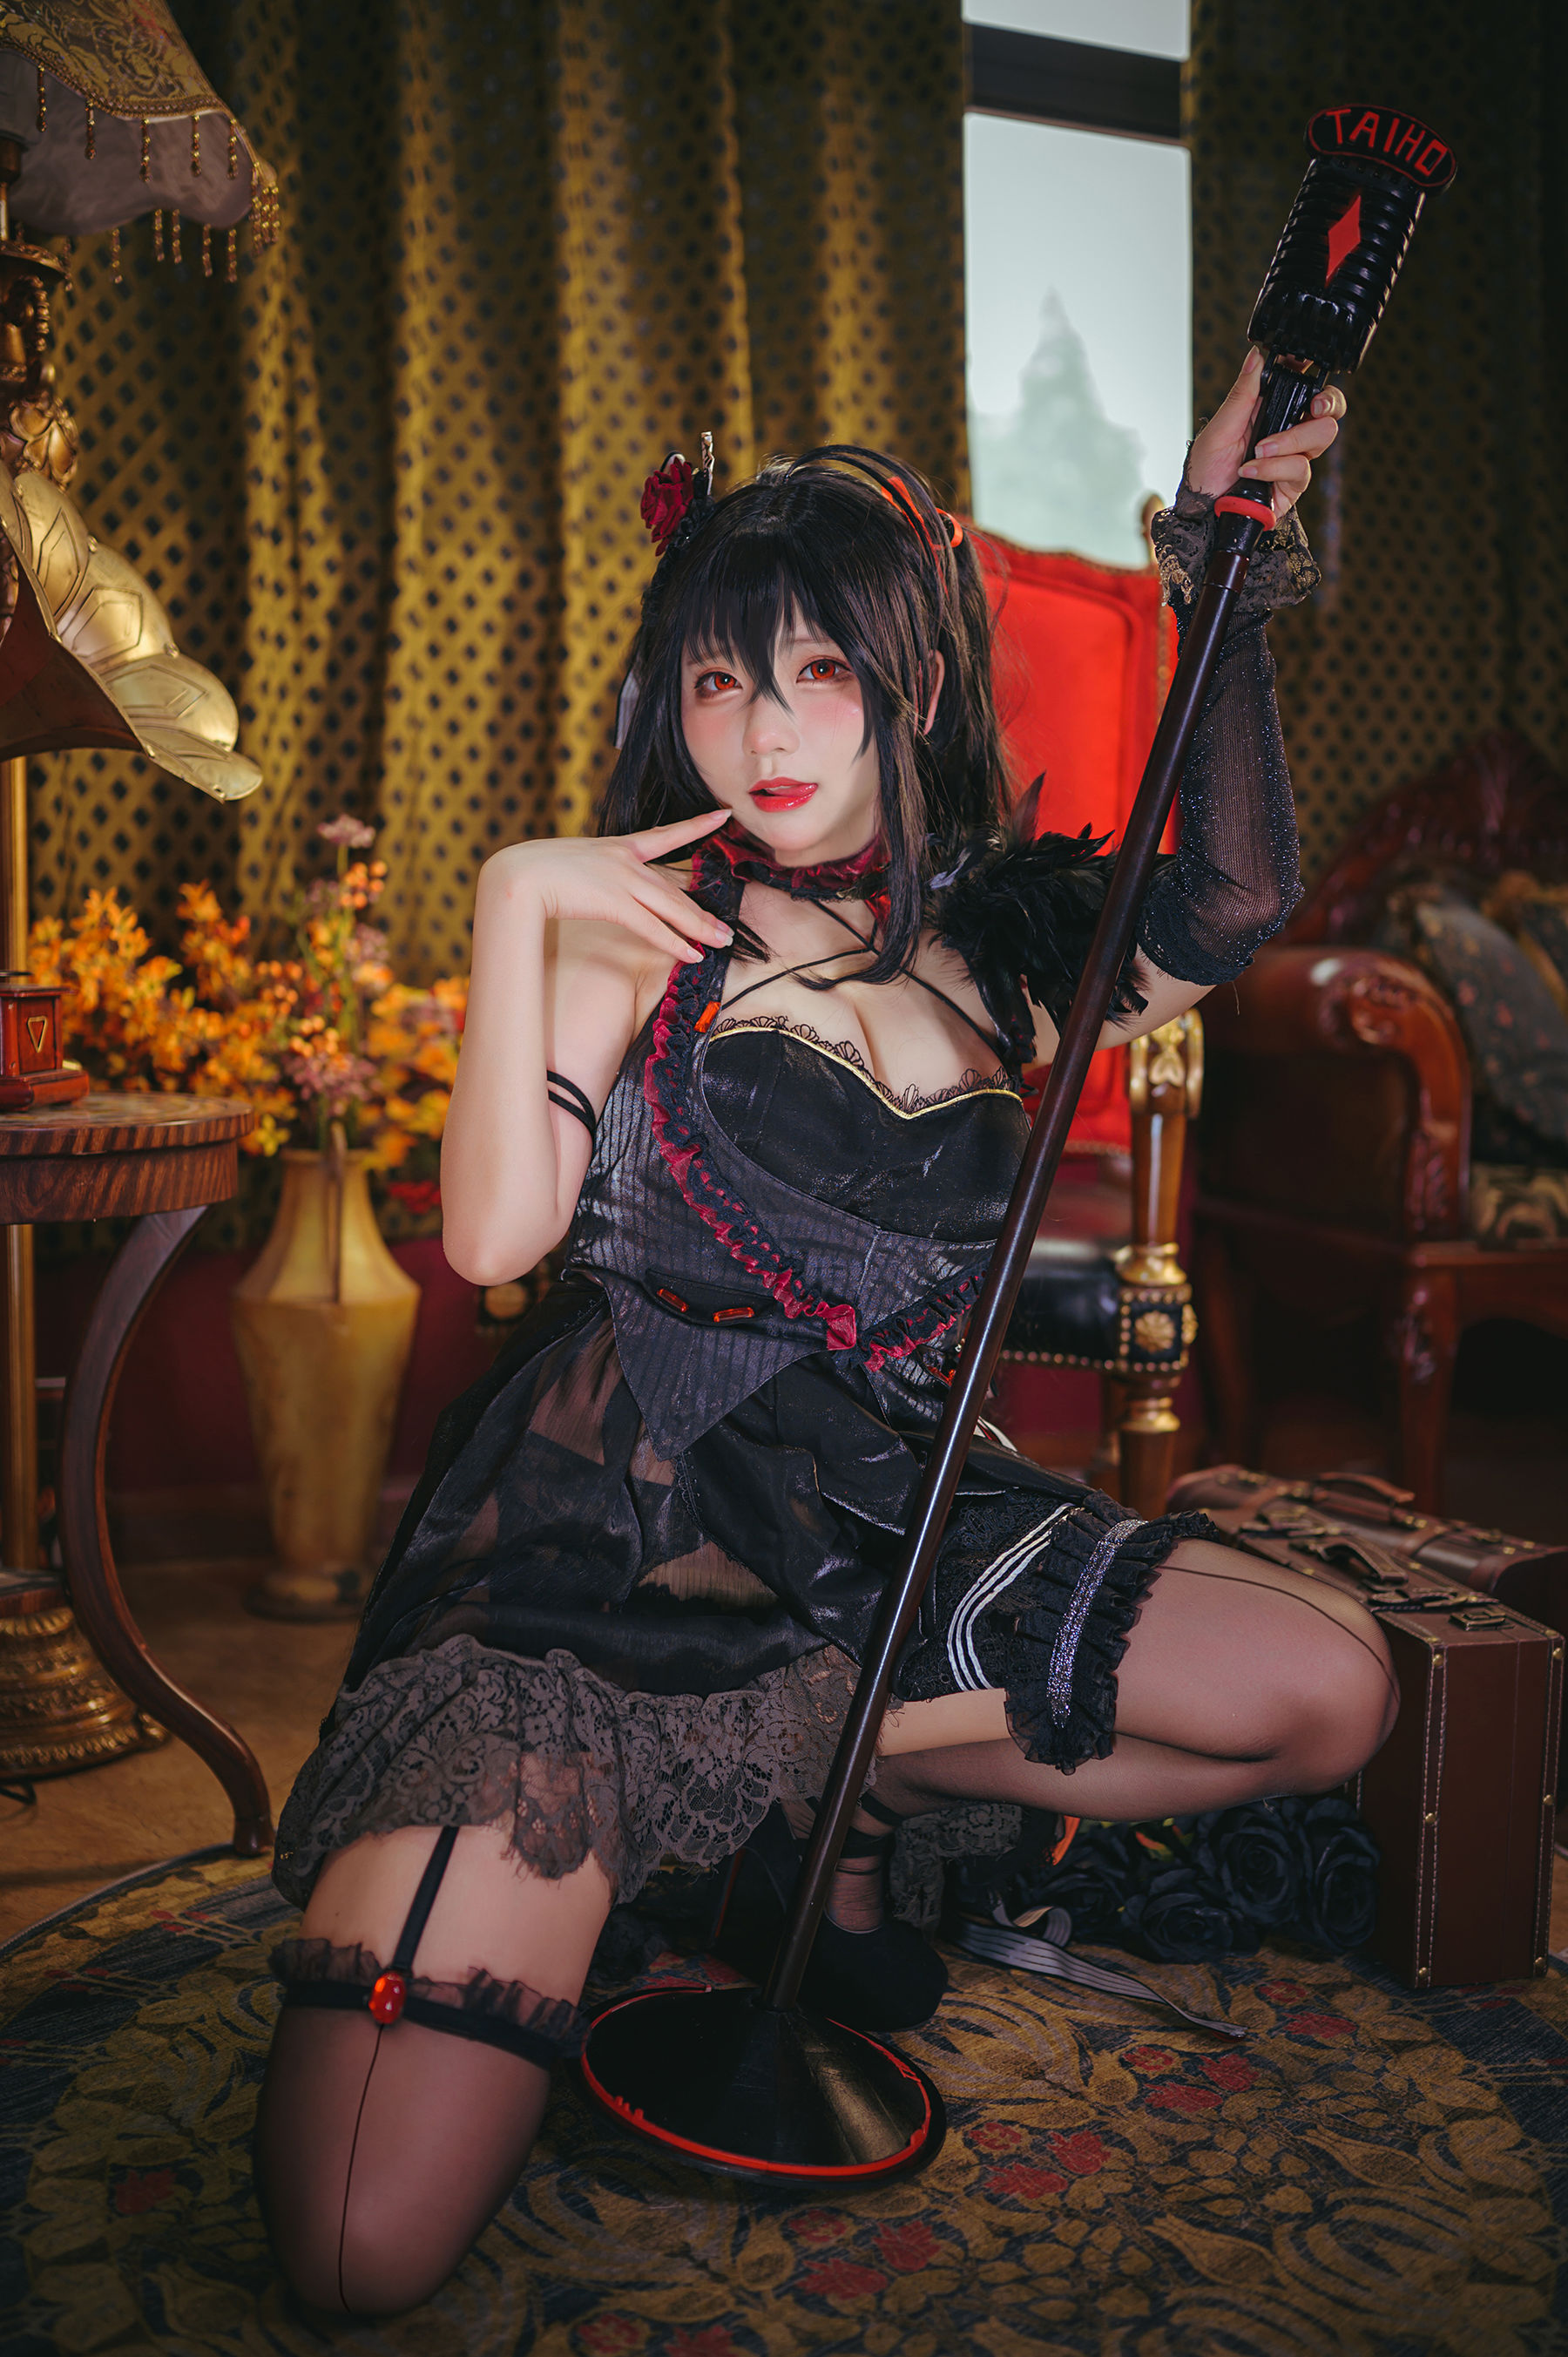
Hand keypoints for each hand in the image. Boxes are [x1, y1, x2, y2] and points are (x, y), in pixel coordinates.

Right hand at [483, 807, 733, 963]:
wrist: (516, 873)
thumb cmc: (533, 871)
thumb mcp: (572, 864)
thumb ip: (592, 873)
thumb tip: (594, 886)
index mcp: (617, 845)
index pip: (666, 834)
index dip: (698, 825)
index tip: (723, 815)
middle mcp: (626, 860)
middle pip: (674, 888)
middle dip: (703, 911)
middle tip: (727, 927)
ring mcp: (621, 879)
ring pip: (671, 907)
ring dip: (699, 928)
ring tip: (721, 942)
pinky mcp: (613, 901)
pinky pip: (652, 926)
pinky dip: (674, 943)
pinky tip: (692, 954)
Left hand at [1185, 347, 1346, 517]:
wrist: (1201, 510)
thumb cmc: (1206, 470)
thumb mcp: (1219, 428)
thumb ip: (1242, 393)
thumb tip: (1256, 355)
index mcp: (1271, 411)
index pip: (1304, 386)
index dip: (1314, 374)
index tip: (1308, 368)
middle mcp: (1287, 432)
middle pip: (1329, 410)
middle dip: (1328, 404)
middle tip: (1312, 409)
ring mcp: (1293, 458)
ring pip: (1321, 436)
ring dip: (1288, 442)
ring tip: (1257, 452)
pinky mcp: (1293, 484)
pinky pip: (1300, 468)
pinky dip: (1274, 468)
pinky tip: (1252, 472)